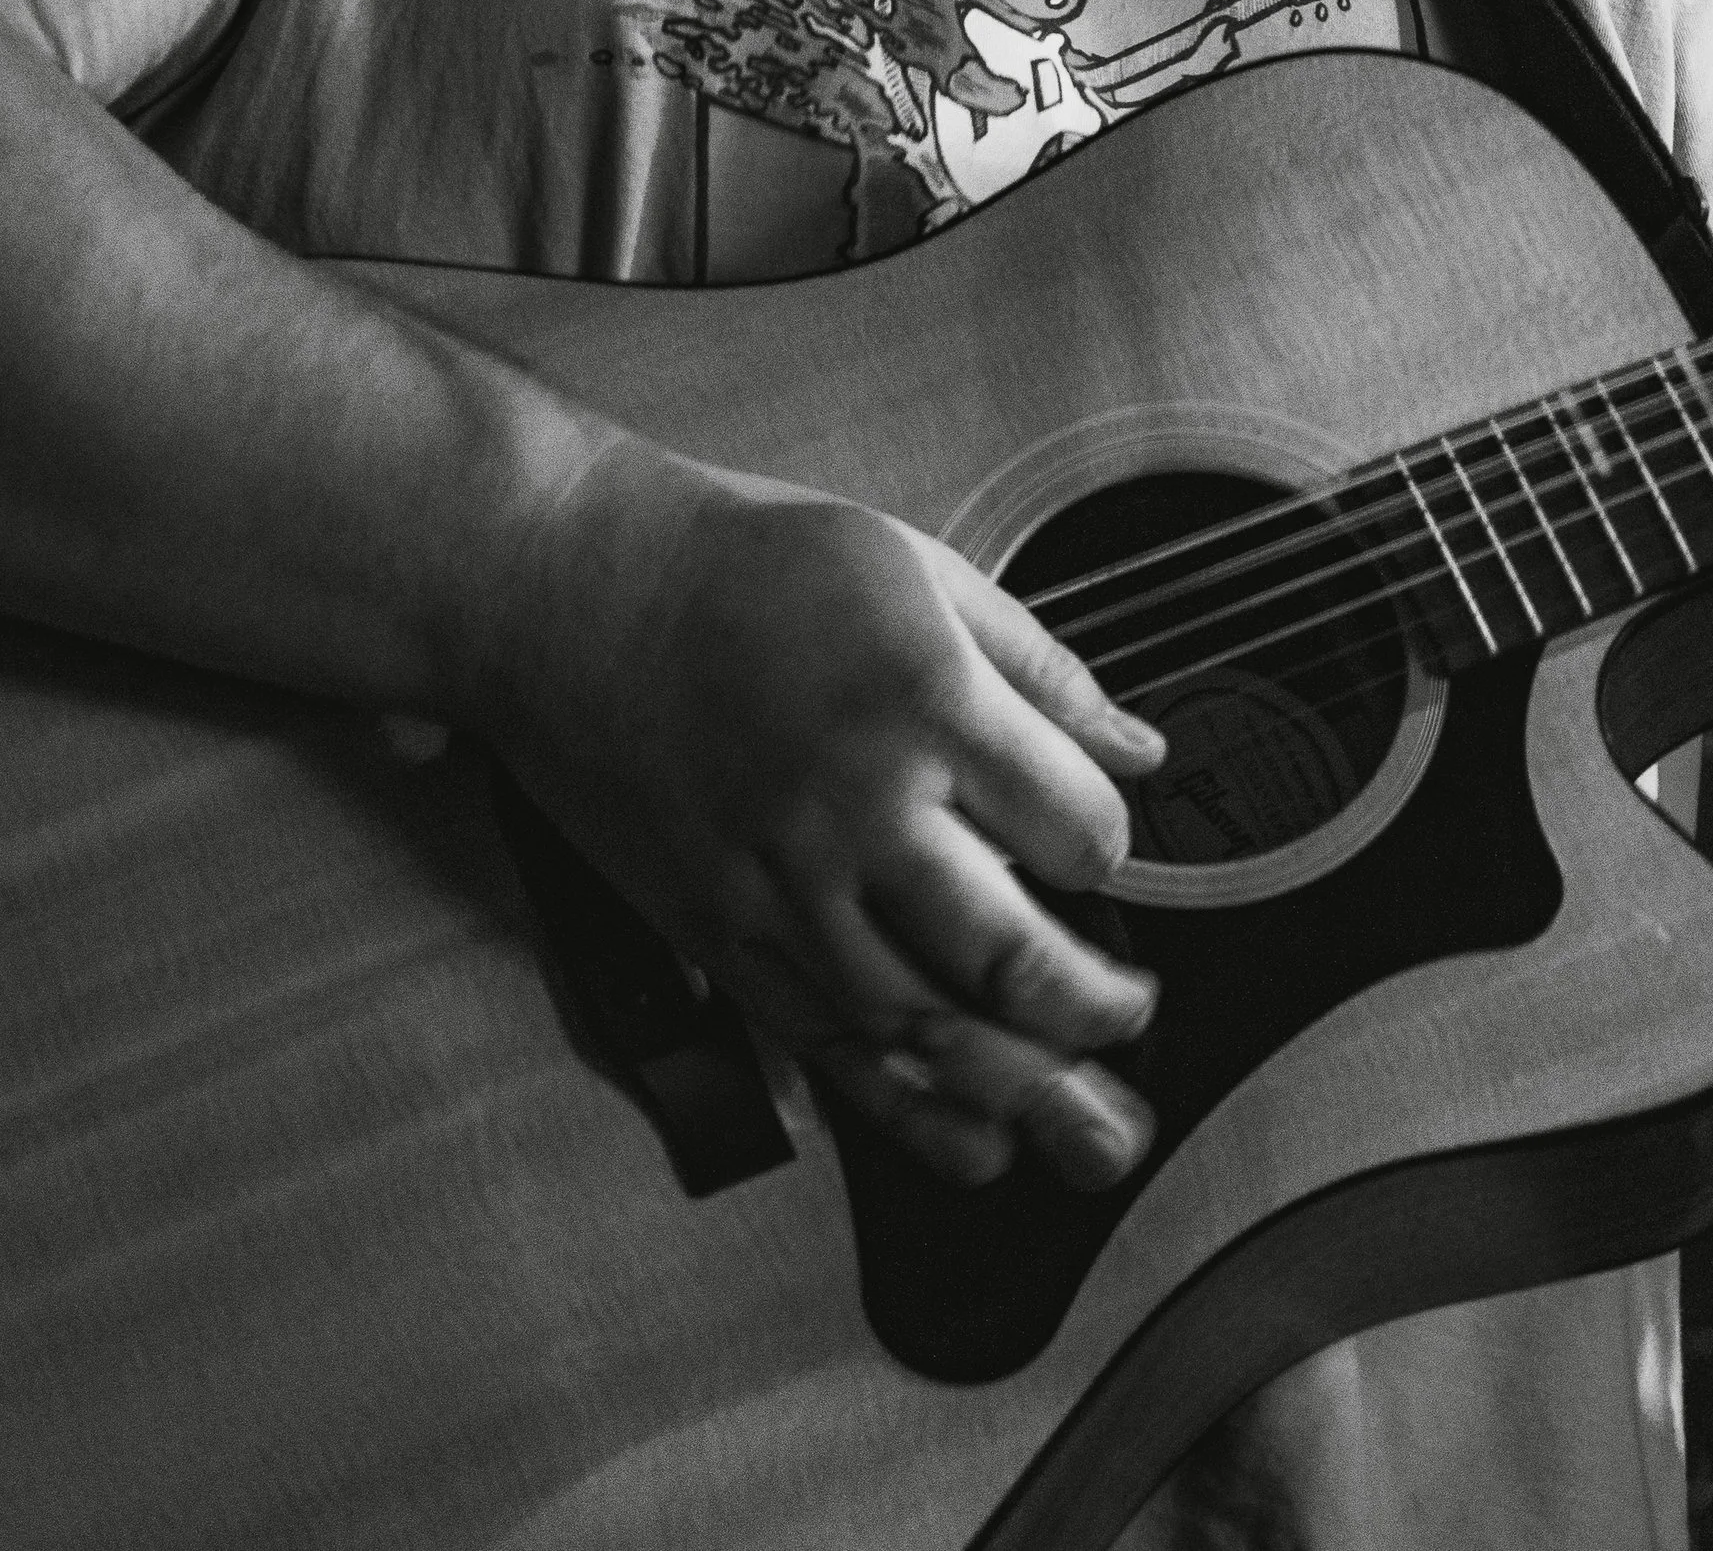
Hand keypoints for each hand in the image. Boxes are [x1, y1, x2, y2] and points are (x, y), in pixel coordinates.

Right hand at [473, 439, 1166, 1190]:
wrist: (571, 593)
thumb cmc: (741, 567)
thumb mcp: (917, 567)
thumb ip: (1041, 667)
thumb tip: (1140, 747)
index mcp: (925, 700)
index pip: (1075, 826)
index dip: (1113, 850)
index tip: (1107, 850)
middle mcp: (859, 807)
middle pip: (1010, 957)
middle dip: (1095, 1012)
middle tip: (1131, 1018)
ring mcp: (783, 885)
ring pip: (926, 1028)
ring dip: (1027, 1092)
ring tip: (1094, 1126)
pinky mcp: (722, 935)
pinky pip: (829, 1049)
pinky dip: (912, 1114)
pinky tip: (978, 1146)